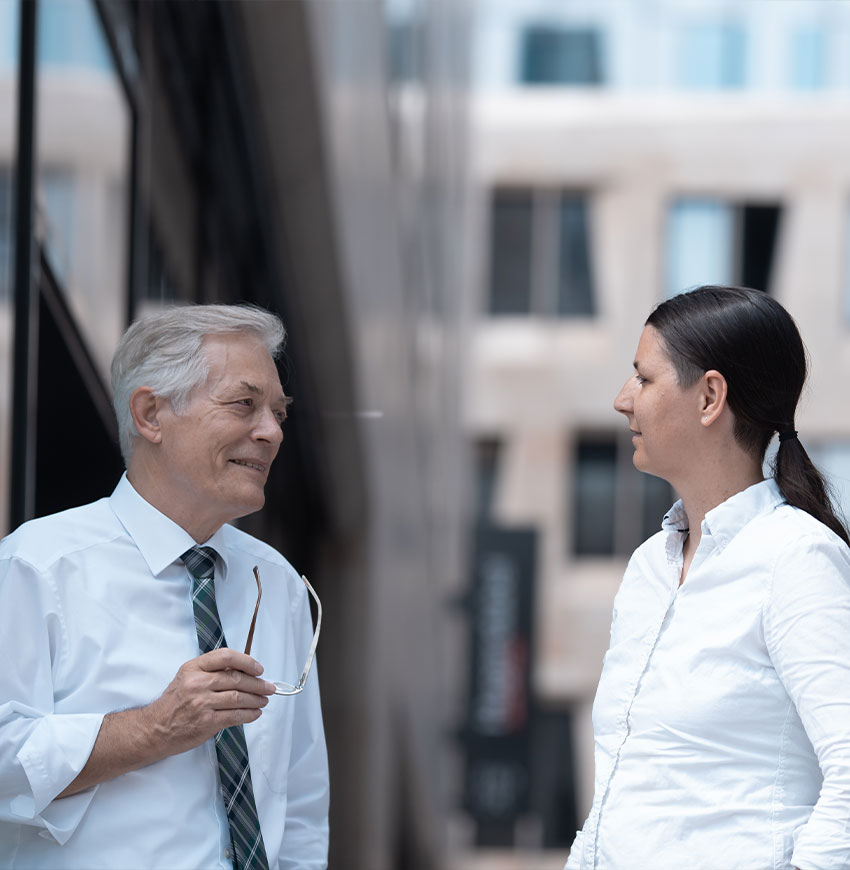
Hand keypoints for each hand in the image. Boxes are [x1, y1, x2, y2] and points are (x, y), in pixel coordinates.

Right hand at [145, 648, 275, 754]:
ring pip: (238, 698)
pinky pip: (235, 716)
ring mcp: (202, 703)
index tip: (258, 668)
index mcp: (193, 667)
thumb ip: (211, 671)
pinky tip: (255, 713)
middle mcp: (197, 683)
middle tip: (269, 687)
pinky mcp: (206, 721)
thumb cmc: (174, 703)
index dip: (246, 661)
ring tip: (264, 700)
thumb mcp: (188, 677)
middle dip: (258, 683)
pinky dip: (249, 714)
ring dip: (256, 699)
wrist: (154, 729)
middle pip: (237, 679)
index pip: (225, 656)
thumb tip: (243, 671)